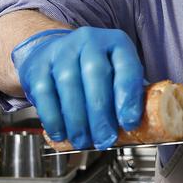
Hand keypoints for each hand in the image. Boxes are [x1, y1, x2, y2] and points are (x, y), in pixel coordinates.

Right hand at [11, 27, 144, 149]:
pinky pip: (45, 93)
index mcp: (116, 43)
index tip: (129, 123)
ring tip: (84, 141)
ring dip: (77, 119)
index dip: (128, 97)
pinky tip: (62, 133)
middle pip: (96, 74)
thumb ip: (129, 95)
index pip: (126, 67)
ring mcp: (62, 51)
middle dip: (101, 113)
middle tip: (105, 139)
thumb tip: (143, 128)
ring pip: (69, 84)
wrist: (53, 50)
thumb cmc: (93, 69)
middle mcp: (89, 41)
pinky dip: (53, 118)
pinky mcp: (39, 65)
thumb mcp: (116, 72)